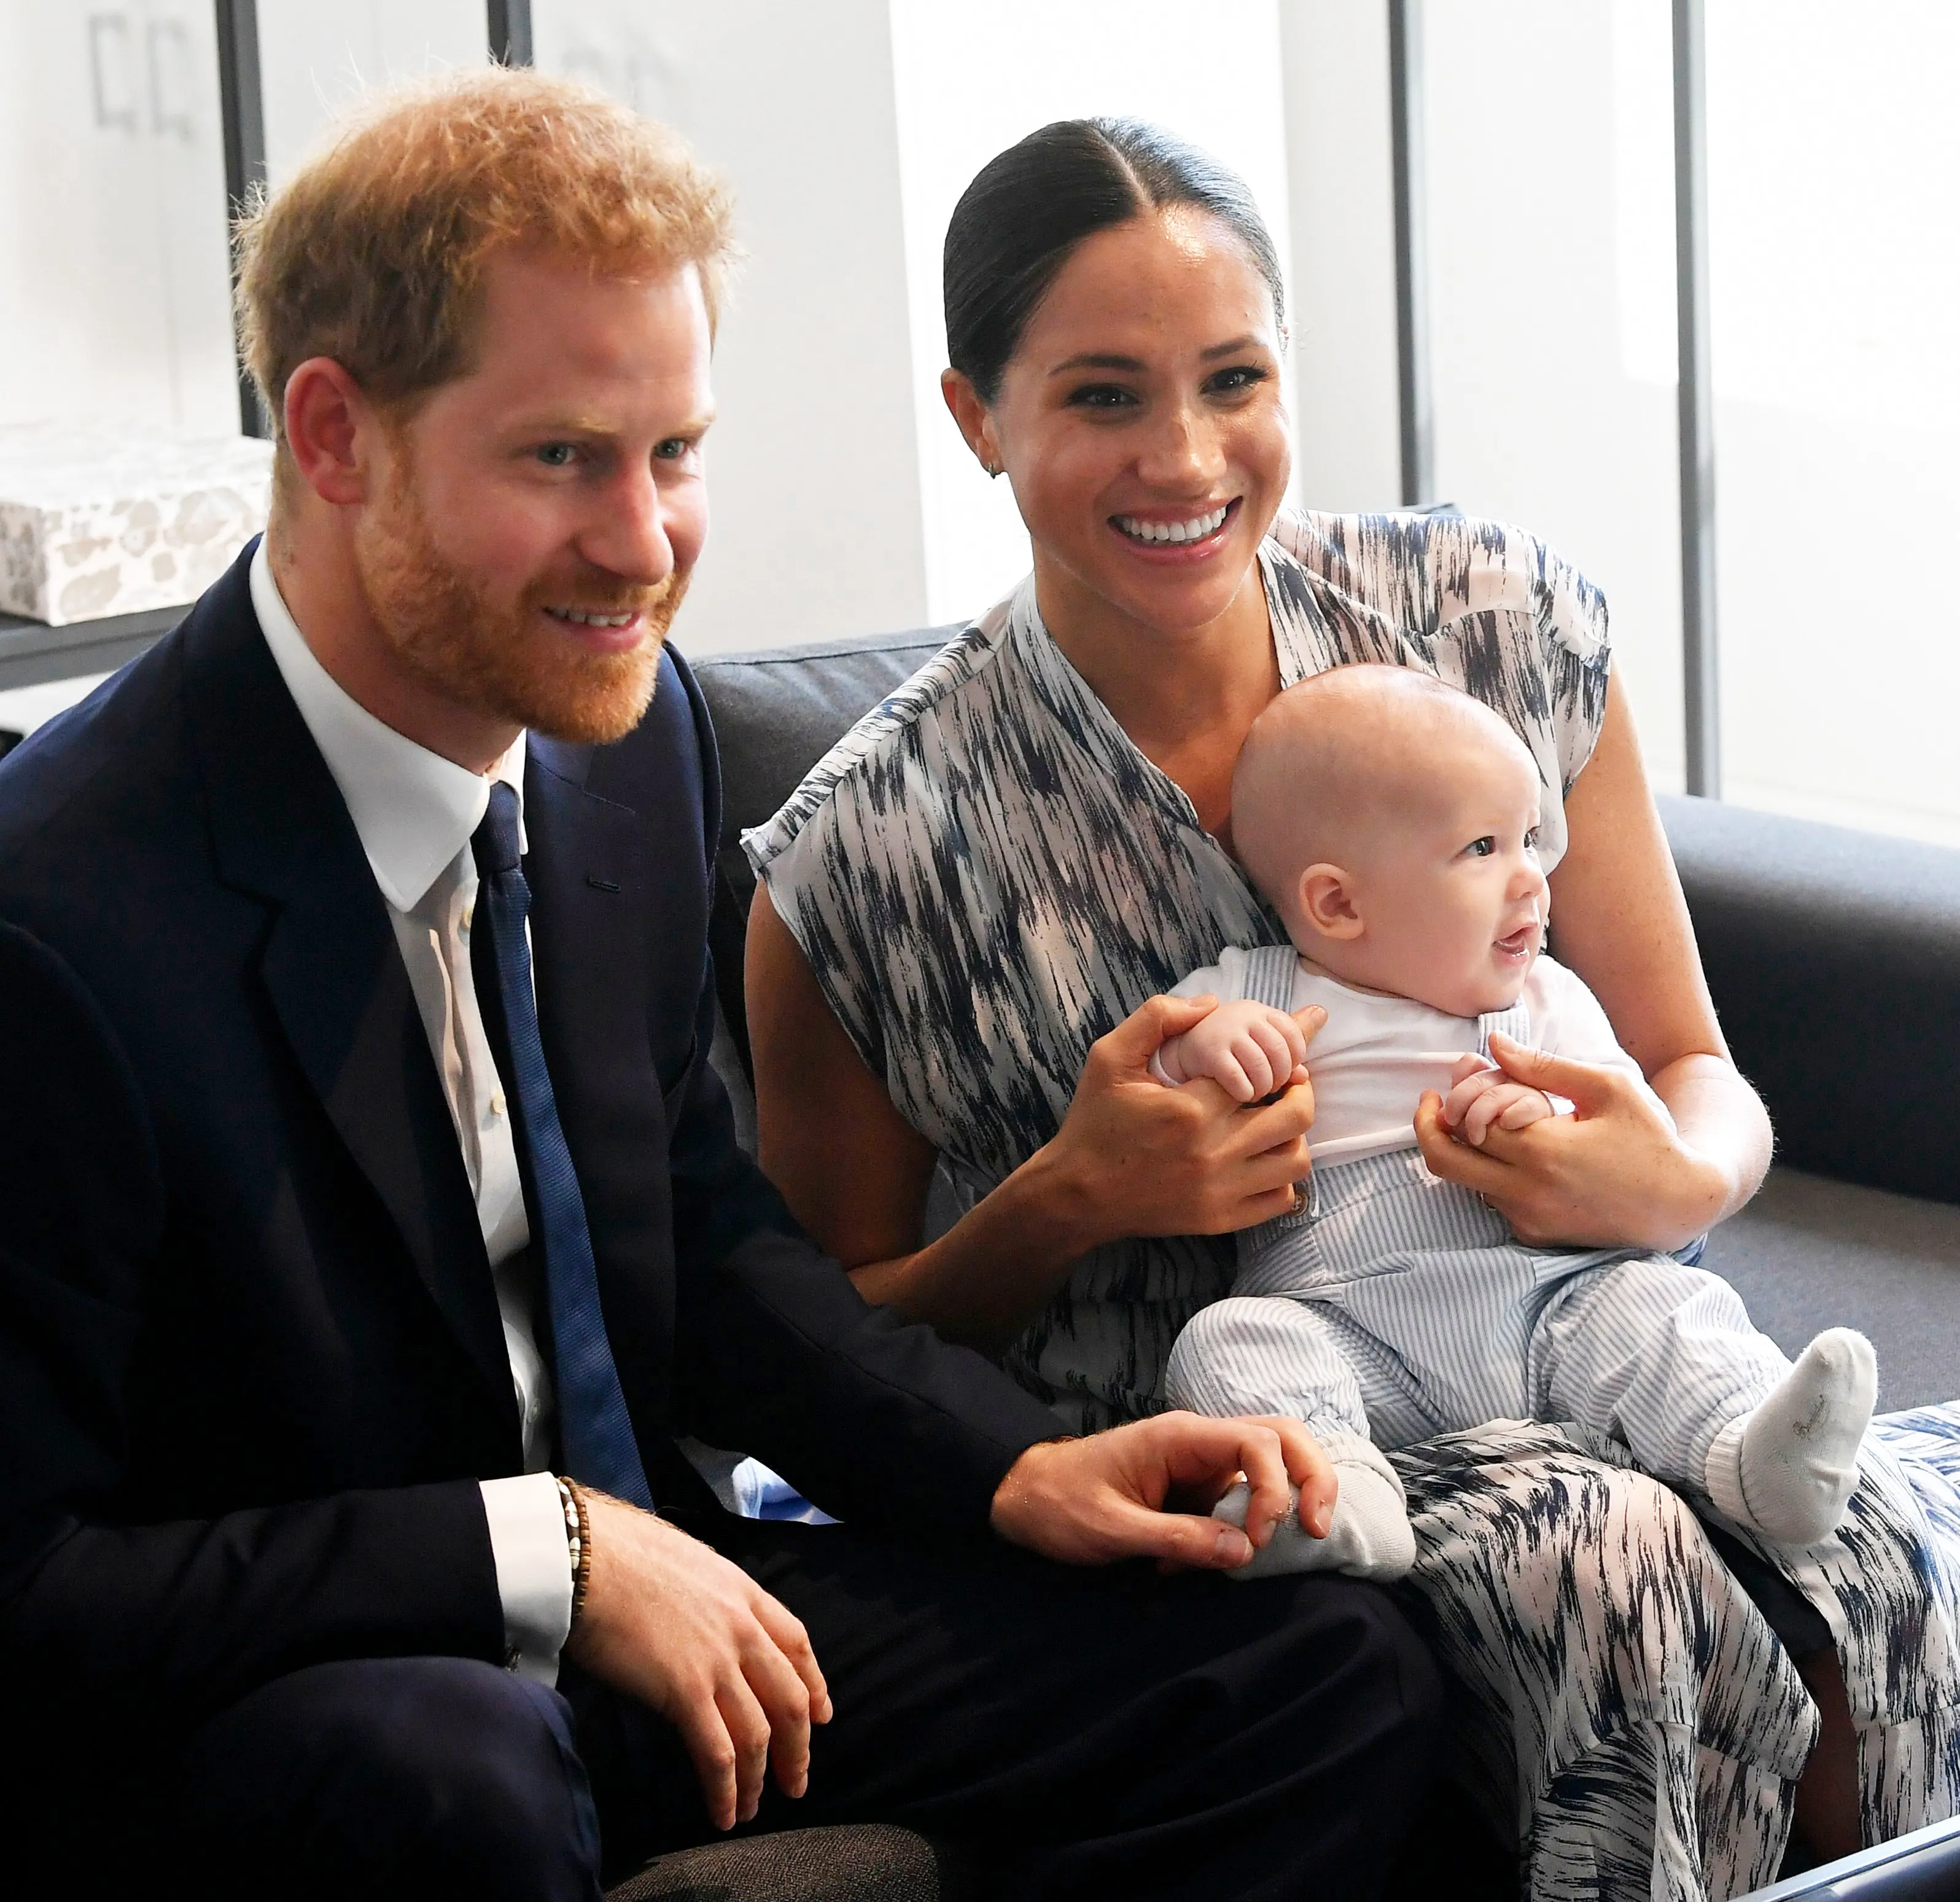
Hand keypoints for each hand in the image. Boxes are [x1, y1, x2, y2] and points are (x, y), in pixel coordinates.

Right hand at [566, 1492, 832, 1830]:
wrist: (587, 1555)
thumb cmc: (621, 1552)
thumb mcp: (688, 1562)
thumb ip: (709, 1595)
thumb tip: (700, 1619)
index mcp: (744, 1591)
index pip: (797, 1643)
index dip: (813, 1683)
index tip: (822, 1714)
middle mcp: (742, 1627)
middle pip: (788, 1698)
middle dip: (798, 1747)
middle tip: (797, 1780)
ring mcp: (718, 1661)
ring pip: (758, 1734)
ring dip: (760, 1778)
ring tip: (753, 1808)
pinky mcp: (686, 1691)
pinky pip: (718, 1754)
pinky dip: (726, 1790)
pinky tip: (723, 1813)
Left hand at [989, 1412, 1336, 1569]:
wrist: (1025, 1497)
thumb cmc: (1061, 1505)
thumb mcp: (1112, 1529)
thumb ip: (1177, 1538)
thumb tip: (1245, 1551)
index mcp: (1179, 1437)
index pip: (1257, 1441)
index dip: (1275, 1487)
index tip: (1260, 1538)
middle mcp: (1199, 1443)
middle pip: (1281, 1438)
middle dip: (1311, 1477)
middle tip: (1317, 1530)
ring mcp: (1202, 1465)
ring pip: (1272, 1464)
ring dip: (1289, 1498)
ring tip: (1292, 1540)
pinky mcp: (1199, 1490)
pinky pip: (1244, 1498)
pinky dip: (1250, 1527)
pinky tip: (1224, 1559)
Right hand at [1038, 994, 1325, 1251]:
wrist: (1077, 1194)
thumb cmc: (1094, 1122)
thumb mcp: (1109, 1057)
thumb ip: (1157, 1018)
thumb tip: (1212, 1003)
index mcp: (1191, 1109)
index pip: (1265, 1069)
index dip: (1287, 1051)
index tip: (1299, 1038)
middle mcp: (1213, 1152)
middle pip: (1295, 1115)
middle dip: (1300, 1089)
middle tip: (1287, 1080)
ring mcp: (1220, 1191)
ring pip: (1296, 1160)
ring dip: (1294, 1134)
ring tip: (1276, 1120)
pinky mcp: (1221, 1219)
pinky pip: (1280, 1199)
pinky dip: (1284, 1177)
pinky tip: (1263, 1159)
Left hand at [1414, 1032, 1727, 1248]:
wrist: (1681, 1203)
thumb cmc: (1649, 1137)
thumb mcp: (1607, 1088)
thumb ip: (1544, 1066)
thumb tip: (1492, 1044)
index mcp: (1544, 1151)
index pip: (1469, 1121)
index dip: (1456, 1096)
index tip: (1457, 1076)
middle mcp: (1529, 1192)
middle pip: (1446, 1161)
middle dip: (1430, 1129)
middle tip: (1432, 1105)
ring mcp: (1530, 1219)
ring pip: (1467, 1182)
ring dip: (1464, 1150)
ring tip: (1483, 1121)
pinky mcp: (1535, 1236)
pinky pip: (1492, 1201)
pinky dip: (1489, 1175)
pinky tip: (1514, 1152)